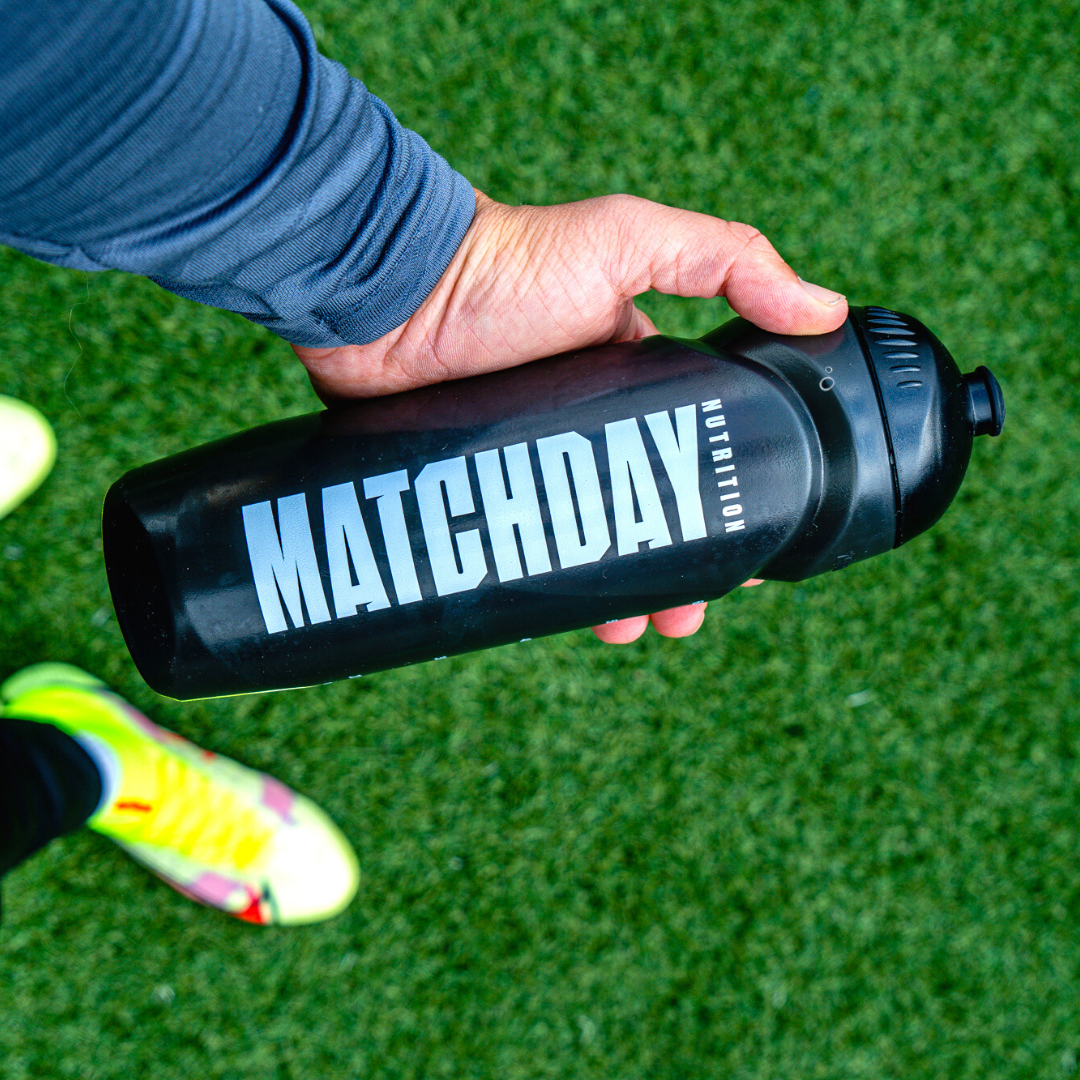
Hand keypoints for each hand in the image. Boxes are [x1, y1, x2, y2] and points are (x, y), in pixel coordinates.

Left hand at [291, 190, 845, 642]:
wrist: (388, 295)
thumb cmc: (508, 262)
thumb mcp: (629, 241)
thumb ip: (727, 260)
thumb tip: (824, 310)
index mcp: (633, 372)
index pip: (695, 447)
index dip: (721, 502)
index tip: (743, 556)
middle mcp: (585, 420)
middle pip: (646, 509)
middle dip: (674, 564)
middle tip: (686, 615)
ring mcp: (532, 458)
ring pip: (587, 542)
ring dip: (619, 588)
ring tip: (632, 628)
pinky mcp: (480, 487)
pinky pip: (526, 549)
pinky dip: (550, 587)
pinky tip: (567, 619)